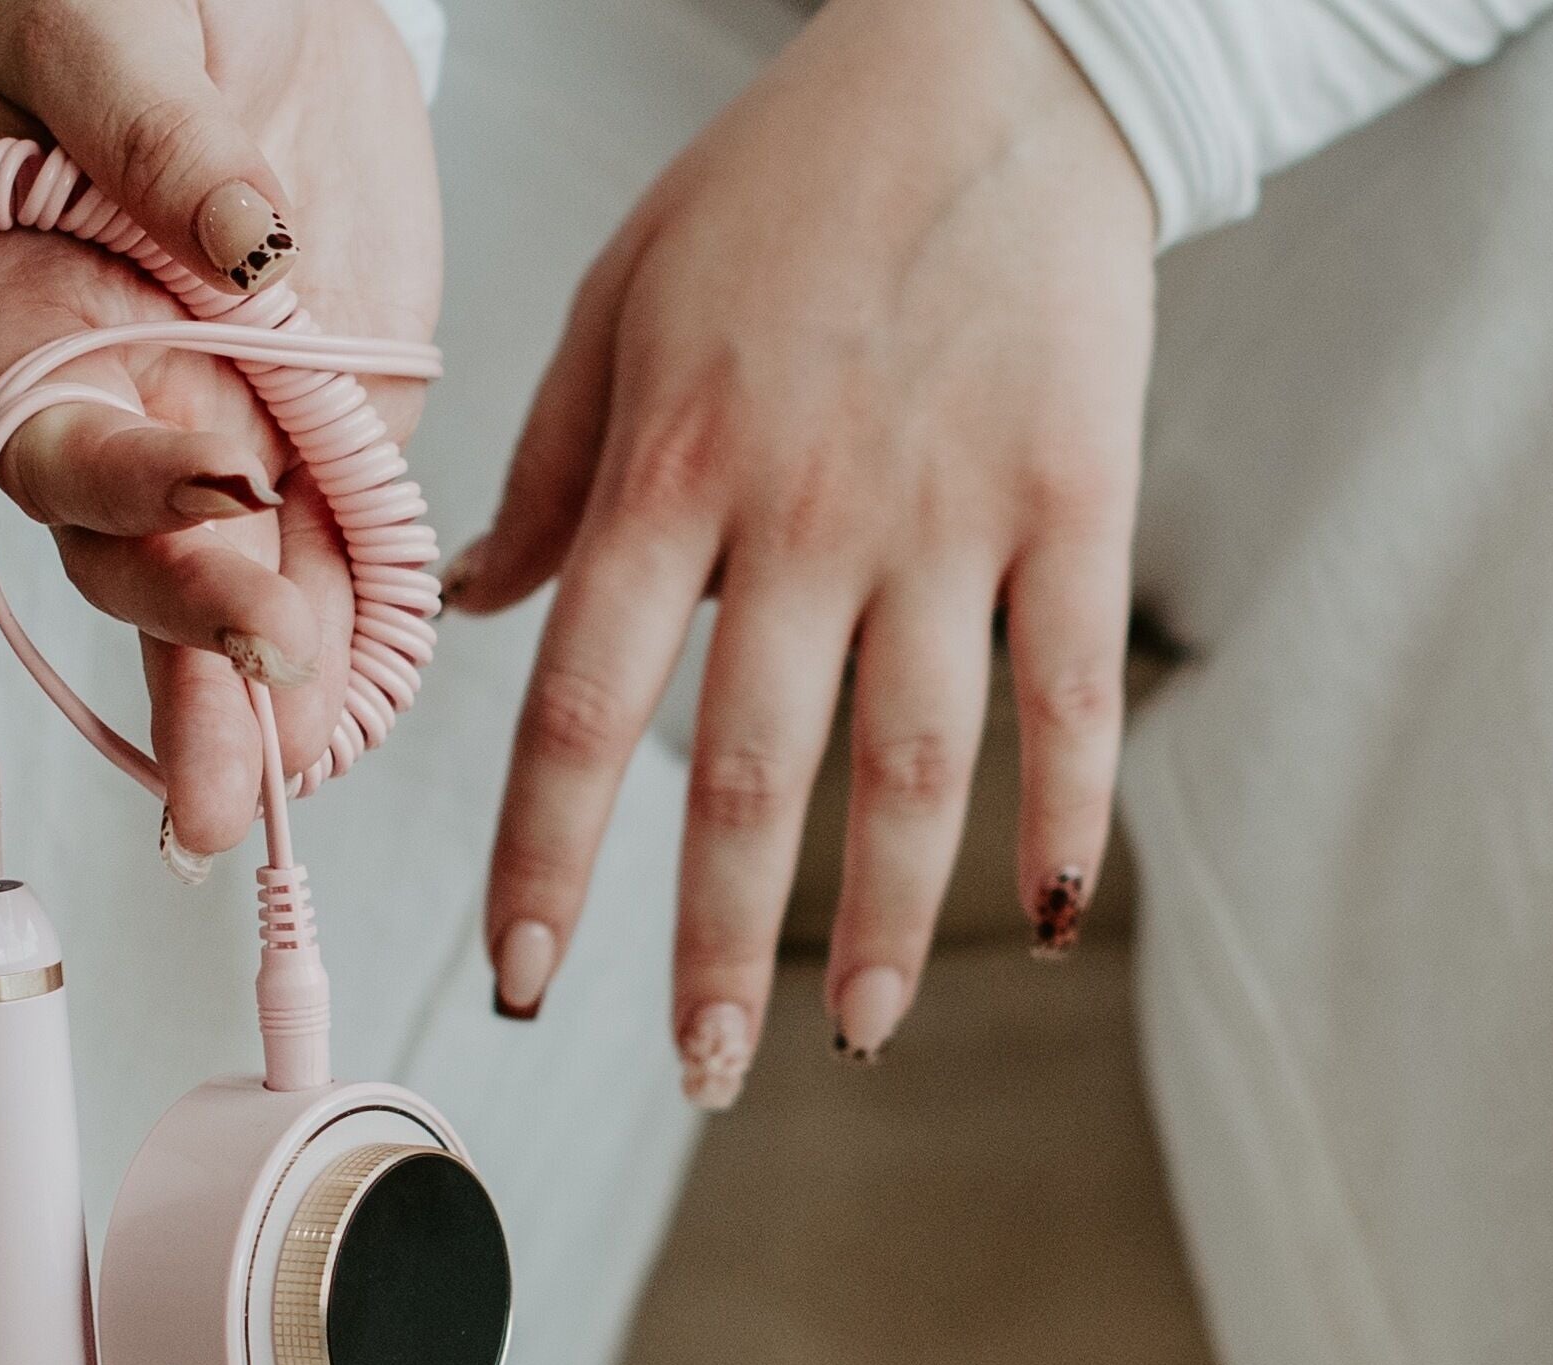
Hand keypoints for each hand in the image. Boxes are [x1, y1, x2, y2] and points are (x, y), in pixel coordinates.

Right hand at [0, 0, 441, 857]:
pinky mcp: (326, 451)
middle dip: (188, 640)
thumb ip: (151, 128)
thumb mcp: (113, 19)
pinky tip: (346, 738)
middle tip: (255, 704)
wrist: (274, 8)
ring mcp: (222, 442)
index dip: (126, 482)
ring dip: (249, 702)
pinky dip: (346, 652)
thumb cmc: (152, 0)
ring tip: (283, 795)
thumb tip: (245, 245)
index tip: (220, 484)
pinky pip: (332, 571)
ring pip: (220, 600)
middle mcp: (118, 403)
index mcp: (31, 310)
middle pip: (127, 557)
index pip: (53, 432)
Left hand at [457, 0, 1153, 1102]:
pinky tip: (1046, 922)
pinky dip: (1069, 816)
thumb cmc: (790, 182)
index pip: (580, 709)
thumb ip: (552, 471)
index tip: (524, 977)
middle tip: (696, 1074)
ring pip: (913, 763)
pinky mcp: (1078, 499)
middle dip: (712, 947)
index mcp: (672, 469)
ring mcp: (951, 514)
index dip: (544, 861)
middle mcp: (803, 512)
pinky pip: (1073, 690)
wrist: (995, 60)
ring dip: (885, 922)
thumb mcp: (623, 301)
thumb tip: (474, 606)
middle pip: (746, 776)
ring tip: (856, 1037)